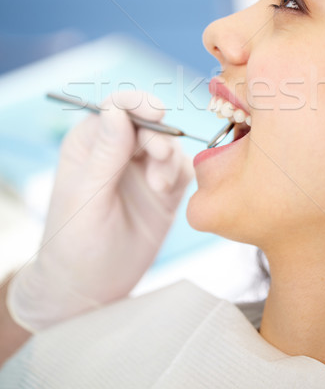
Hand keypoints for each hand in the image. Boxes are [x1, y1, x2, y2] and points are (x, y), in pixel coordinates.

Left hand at [6, 91, 192, 331]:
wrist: (91, 289)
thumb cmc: (74, 243)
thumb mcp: (86, 196)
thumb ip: (105, 153)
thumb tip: (117, 109)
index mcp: (89, 144)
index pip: (115, 108)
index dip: (136, 104)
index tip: (155, 112)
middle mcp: (117, 150)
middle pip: (147, 122)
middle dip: (157, 134)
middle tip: (159, 155)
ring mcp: (142, 169)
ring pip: (167, 143)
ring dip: (168, 156)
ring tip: (159, 184)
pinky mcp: (164, 189)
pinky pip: (181, 168)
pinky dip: (178, 172)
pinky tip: (165, 189)